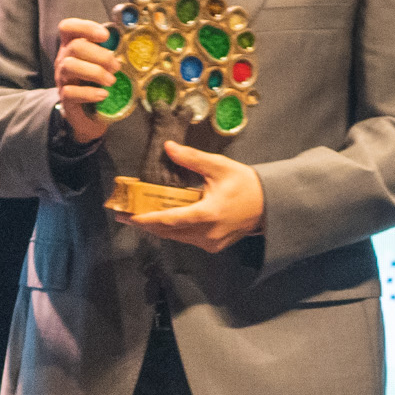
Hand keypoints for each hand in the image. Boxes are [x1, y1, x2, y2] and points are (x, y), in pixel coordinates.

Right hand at [53, 17, 124, 142]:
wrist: (88, 113)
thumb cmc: (96, 82)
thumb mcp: (101, 63)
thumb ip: (110, 52)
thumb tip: (132, 44)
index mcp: (72, 45)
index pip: (68, 27)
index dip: (85, 27)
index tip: (105, 36)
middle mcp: (64, 59)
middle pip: (75, 47)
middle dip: (100, 55)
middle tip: (116, 66)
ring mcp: (62, 77)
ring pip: (70, 66)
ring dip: (95, 72)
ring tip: (111, 81)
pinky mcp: (64, 97)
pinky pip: (71, 92)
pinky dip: (89, 93)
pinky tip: (103, 95)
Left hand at [127, 143, 265, 253]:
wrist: (270, 204)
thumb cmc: (244, 183)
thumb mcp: (218, 166)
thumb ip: (191, 158)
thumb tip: (168, 147)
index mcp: (208, 214)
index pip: (170, 220)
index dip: (147, 219)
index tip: (129, 217)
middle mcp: (207, 233)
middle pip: (168, 232)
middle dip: (145, 224)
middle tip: (124, 216)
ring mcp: (211, 243)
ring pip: (177, 238)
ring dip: (158, 228)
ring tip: (138, 218)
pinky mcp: (214, 246)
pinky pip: (187, 239)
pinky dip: (174, 231)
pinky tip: (162, 221)